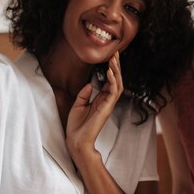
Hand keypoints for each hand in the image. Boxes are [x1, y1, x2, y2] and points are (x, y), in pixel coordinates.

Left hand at [65, 51, 122, 165]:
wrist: (76, 140)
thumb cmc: (77, 126)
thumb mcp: (77, 105)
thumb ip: (84, 94)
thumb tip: (90, 83)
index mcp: (100, 100)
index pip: (109, 81)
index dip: (111, 69)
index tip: (111, 56)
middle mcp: (106, 101)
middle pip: (116, 80)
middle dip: (117, 66)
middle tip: (116, 53)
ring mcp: (108, 104)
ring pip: (118, 84)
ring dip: (117, 71)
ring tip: (114, 59)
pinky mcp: (107, 108)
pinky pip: (114, 92)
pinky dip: (113, 80)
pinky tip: (110, 71)